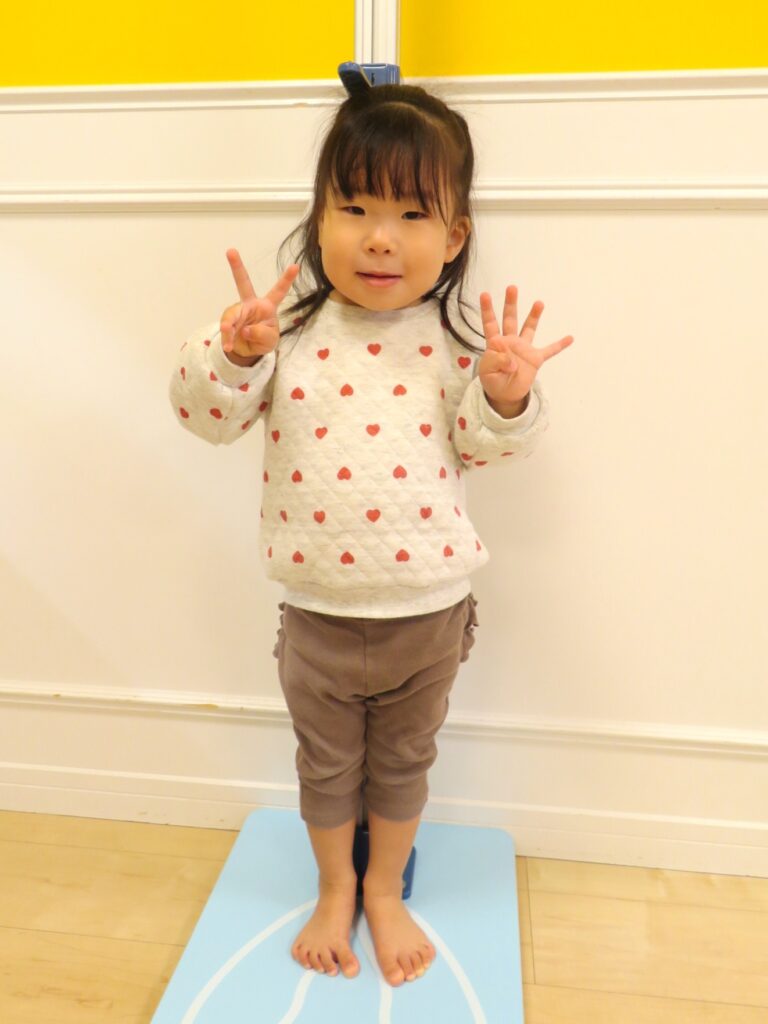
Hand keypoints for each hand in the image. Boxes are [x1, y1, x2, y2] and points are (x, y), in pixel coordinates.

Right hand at [220, 250, 299, 358]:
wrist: (247, 350)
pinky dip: (227, 338)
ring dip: (230, 326)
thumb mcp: (269, 341)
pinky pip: (226, 327)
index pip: (278, 291)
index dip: (287, 279)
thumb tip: (245, 329)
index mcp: (267, 306)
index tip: (296, 266)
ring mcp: (238, 311)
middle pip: (243, 283)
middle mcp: (252, 304)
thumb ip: (261, 334)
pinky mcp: (229, 321)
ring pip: (233, 314)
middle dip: (237, 267)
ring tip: (229, 337)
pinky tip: (229, 346)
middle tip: (230, 251)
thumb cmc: (263, 340)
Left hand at [477, 286, 573, 406]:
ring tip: (539, 303)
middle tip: (512, 288)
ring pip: (529, 328)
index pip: (490, 324)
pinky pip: (550, 351)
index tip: (485, 294)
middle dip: (511, 304)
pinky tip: (570, 338)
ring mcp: (524, 349)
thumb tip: (509, 358)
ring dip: (533, 316)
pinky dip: (559, 345)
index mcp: (495, 344)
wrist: (505, 395)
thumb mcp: (487, 373)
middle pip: (510, 319)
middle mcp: (510, 342)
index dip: (487, 310)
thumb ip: (495, 361)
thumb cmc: (493, 381)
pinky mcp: (535, 359)